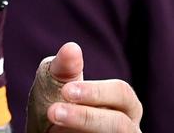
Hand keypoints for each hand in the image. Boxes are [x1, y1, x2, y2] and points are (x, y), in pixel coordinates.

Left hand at [26, 42, 141, 132]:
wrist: (45, 132)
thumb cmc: (56, 104)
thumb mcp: (55, 84)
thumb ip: (65, 68)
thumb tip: (71, 48)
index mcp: (125, 104)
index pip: (121, 93)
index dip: (96, 92)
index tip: (66, 91)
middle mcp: (128, 128)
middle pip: (120, 125)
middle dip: (86, 117)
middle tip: (53, 112)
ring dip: (80, 132)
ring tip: (53, 130)